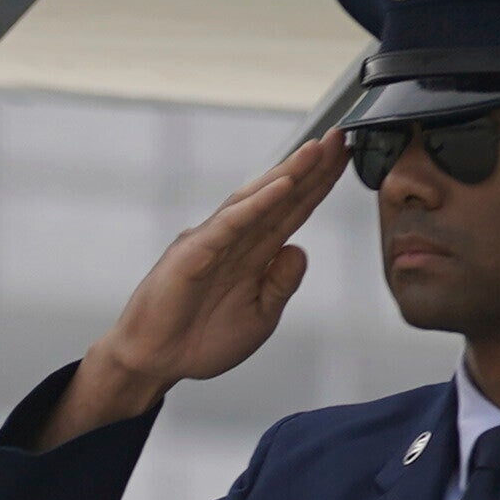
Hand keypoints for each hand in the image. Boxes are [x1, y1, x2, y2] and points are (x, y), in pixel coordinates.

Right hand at [48, 136, 343, 443]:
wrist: (154, 362)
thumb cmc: (199, 341)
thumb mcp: (260, 317)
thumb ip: (281, 284)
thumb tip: (299, 249)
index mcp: (253, 256)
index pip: (292, 211)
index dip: (319, 185)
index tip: (345, 157)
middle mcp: (234, 241)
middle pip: (279, 198)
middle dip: (311, 168)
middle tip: (341, 136)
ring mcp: (213, 244)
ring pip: (255, 202)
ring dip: (286, 174)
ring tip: (316, 150)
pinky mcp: (193, 254)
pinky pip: (229, 225)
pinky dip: (255, 205)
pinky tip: (281, 187)